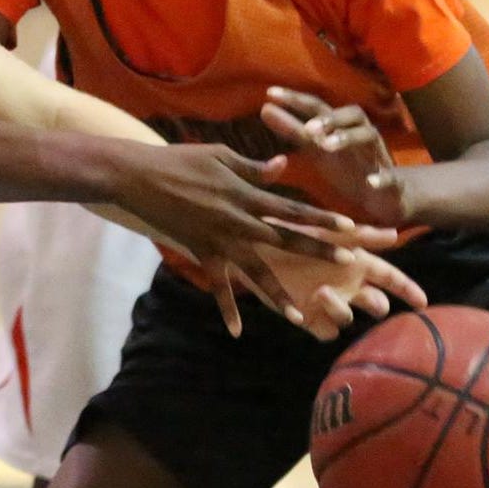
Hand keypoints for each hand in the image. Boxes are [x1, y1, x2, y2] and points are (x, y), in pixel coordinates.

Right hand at [121, 142, 391, 335]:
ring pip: (256, 272)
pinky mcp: (201, 253)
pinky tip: (237, 332)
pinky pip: (217, 287)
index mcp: (246, 194)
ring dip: (278, 296)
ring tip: (300, 317)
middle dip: (318, 252)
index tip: (350, 228)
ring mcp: (220, 240)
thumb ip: (253, 168)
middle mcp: (239, 221)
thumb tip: (283, 167)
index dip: (322, 219)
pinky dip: (227, 310)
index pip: (293, 209)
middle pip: (286, 240)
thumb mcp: (220, 155)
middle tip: (349, 264)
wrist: (139, 177)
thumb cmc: (179, 160)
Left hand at [250, 227, 428, 341]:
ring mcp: (328, 304)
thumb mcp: (328, 231)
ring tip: (322, 291)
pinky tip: (303, 312)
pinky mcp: (308, 317)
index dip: (408, 290)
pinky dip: (318, 324)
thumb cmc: (293, 233)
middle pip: (376, 305)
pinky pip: (324, 331)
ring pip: (348, 319)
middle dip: (377, 305)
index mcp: (356, 264)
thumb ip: (362, 235)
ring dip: (340, 309)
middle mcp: (347, 287)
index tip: (423, 303)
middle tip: (369, 298)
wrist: (256, 246)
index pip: (390, 278)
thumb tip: (396, 233)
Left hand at [261, 87, 408, 227]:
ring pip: (369, 136)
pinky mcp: (392, 181)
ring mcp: (377, 156)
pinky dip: (382, 178)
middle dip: (330, 118)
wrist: (386, 195)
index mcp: (340, 126)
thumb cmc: (348, 167)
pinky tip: (371, 182)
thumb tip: (265, 108)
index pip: (318, 106)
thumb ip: (293, 130)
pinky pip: (391, 176)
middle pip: (351, 114)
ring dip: (348, 138)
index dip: (296, 99)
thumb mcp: (317, 149)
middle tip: (308, 127)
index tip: (270, 93)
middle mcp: (360, 134)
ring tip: (327, 146)